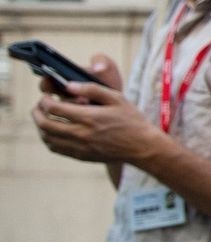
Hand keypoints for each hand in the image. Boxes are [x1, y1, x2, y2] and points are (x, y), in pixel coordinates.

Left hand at [32, 68, 156, 165]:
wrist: (142, 147)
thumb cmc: (132, 120)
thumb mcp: (117, 98)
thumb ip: (92, 89)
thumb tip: (69, 85)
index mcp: (89, 117)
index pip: (53, 108)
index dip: (45, 100)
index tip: (47, 96)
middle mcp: (81, 133)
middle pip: (45, 123)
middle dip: (37, 112)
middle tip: (39, 106)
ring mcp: (79, 147)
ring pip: (47, 137)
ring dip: (40, 126)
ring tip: (44, 118)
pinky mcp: (81, 156)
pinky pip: (55, 148)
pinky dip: (48, 139)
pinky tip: (53, 132)